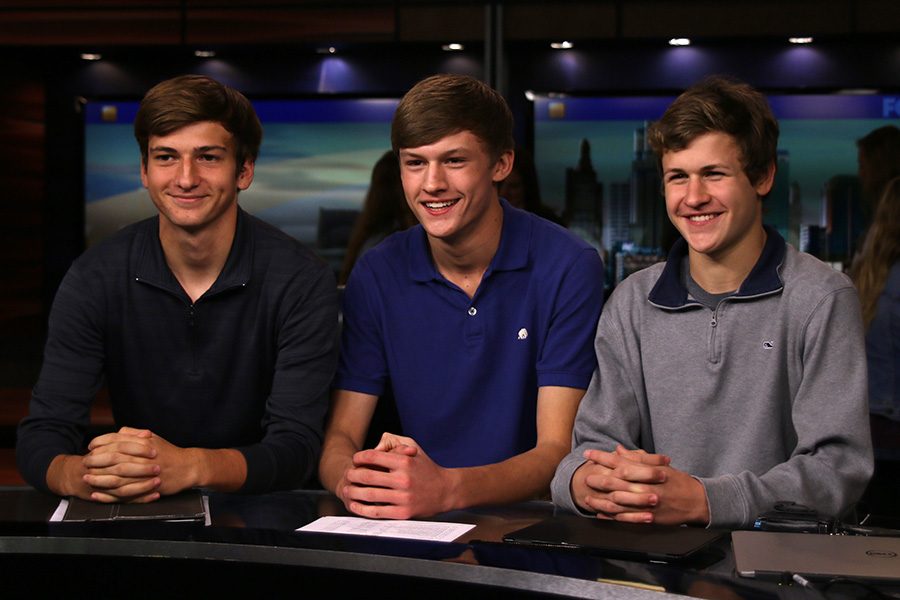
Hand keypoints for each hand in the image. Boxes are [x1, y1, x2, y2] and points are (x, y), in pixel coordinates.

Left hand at [84, 427, 198, 501]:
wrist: (188, 467)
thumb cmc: (169, 453)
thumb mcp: (154, 438)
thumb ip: (135, 434)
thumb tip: (118, 431)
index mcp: (143, 443)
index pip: (117, 441)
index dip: (101, 443)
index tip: (90, 447)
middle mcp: (142, 457)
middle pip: (113, 458)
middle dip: (96, 461)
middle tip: (84, 463)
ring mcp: (144, 473)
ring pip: (116, 477)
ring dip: (99, 478)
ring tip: (86, 479)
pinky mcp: (146, 488)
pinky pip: (124, 493)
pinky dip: (109, 495)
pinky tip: (98, 495)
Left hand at [340, 432, 455, 518]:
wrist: (446, 490)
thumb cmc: (427, 468)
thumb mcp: (414, 447)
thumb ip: (394, 441)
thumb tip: (376, 444)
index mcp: (404, 462)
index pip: (373, 457)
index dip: (359, 458)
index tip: (355, 460)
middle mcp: (403, 479)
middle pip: (368, 476)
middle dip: (353, 475)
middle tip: (347, 475)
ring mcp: (403, 497)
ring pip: (370, 495)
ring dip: (354, 492)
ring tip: (347, 489)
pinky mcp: (403, 512)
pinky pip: (377, 512)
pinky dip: (363, 509)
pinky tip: (356, 506)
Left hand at [574, 445, 709, 524]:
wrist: (696, 501)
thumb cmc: (677, 481)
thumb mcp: (659, 465)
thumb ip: (637, 458)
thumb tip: (618, 449)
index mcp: (647, 472)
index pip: (620, 462)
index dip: (602, 457)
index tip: (588, 454)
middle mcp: (644, 487)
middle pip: (616, 482)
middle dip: (598, 479)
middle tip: (585, 477)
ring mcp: (645, 504)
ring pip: (618, 502)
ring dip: (601, 500)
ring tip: (588, 498)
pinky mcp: (648, 518)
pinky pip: (626, 519)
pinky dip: (612, 517)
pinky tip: (601, 514)